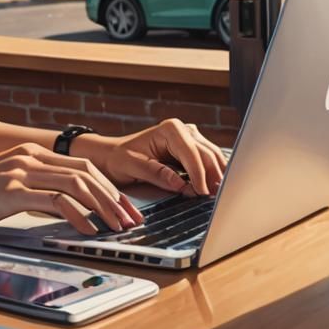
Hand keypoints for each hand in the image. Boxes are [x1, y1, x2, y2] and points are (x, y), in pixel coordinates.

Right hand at [0, 142, 143, 240]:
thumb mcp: (3, 190)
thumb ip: (32, 191)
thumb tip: (65, 209)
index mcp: (28, 153)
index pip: (81, 165)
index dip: (109, 186)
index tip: (126, 208)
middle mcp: (25, 156)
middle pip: (86, 171)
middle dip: (115, 196)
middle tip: (132, 219)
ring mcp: (16, 171)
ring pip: (75, 183)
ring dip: (103, 206)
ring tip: (117, 228)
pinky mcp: (6, 191)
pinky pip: (53, 200)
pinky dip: (77, 215)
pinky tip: (87, 230)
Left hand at [92, 119, 227, 195]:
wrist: (113, 155)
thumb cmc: (119, 159)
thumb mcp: (133, 166)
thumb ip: (157, 174)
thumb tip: (181, 184)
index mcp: (170, 129)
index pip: (192, 153)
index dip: (199, 175)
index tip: (202, 193)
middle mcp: (183, 129)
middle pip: (207, 154)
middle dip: (212, 176)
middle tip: (215, 199)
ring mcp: (189, 138)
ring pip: (212, 157)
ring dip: (216, 176)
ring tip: (216, 197)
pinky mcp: (191, 149)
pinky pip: (208, 161)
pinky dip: (212, 175)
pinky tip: (211, 189)